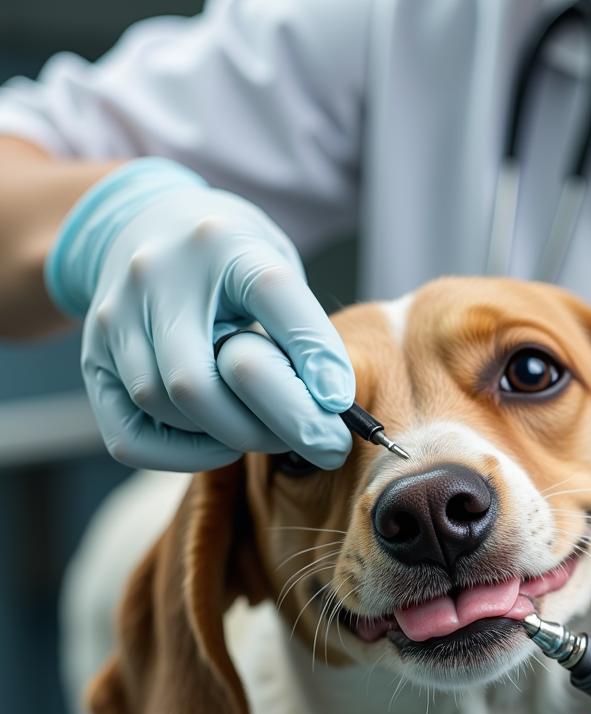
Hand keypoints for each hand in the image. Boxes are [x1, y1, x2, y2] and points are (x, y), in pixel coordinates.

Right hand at [47, 158, 354, 469]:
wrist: (142, 225)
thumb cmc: (228, 262)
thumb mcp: (273, 266)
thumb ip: (302, 326)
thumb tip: (332, 400)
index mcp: (220, 241)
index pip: (271, 293)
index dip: (312, 354)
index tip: (340, 403)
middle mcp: (156, 276)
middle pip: (195, 381)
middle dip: (263, 426)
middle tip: (307, 439)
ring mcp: (114, 319)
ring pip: (160, 406)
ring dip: (224, 436)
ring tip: (263, 432)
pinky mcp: (93, 360)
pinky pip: (129, 436)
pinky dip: (180, 455)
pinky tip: (217, 443)